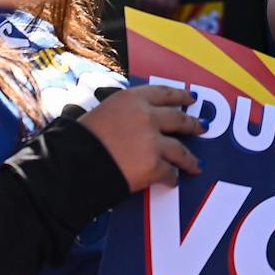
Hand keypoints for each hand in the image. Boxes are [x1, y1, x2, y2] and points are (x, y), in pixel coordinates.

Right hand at [79, 83, 201, 189]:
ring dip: (190, 159)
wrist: (72, 165)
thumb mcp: (102, 112)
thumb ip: (123, 113)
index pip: (163, 93)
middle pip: (178, 118)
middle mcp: (147, 115)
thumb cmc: (79, 140)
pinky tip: (173, 181)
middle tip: (202, 127)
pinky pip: (170, 172)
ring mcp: (153, 140)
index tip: (190, 99)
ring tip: (196, 165)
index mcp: (132, 98)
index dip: (180, 96)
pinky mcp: (154, 165)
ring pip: (180, 149)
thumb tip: (133, 122)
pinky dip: (172, 178)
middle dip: (193, 124)